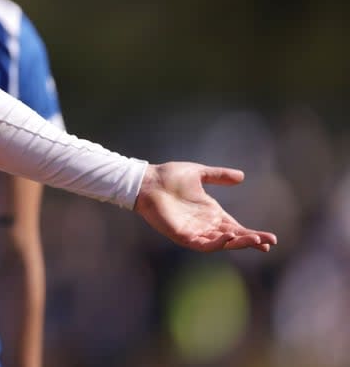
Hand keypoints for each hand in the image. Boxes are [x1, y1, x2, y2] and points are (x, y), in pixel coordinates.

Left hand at [135, 162, 276, 251]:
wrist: (147, 180)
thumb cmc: (169, 177)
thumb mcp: (199, 174)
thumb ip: (218, 176)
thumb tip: (241, 176)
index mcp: (211, 213)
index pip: (236, 228)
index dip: (252, 234)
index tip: (271, 239)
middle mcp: (205, 225)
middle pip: (233, 238)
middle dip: (251, 241)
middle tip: (269, 243)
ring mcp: (194, 231)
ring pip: (221, 243)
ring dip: (238, 243)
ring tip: (255, 240)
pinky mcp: (182, 235)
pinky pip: (202, 244)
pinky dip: (216, 243)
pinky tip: (228, 238)